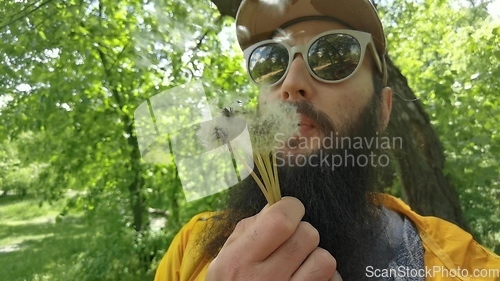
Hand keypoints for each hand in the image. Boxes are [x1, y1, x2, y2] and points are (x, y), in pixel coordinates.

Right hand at [206, 197, 340, 280]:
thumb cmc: (232, 279)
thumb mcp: (228, 254)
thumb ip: (252, 227)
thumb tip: (279, 205)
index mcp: (240, 260)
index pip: (281, 221)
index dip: (290, 207)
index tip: (289, 210)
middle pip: (308, 235)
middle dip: (302, 231)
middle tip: (291, 240)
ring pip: (325, 259)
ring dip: (315, 256)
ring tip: (301, 261)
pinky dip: (325, 277)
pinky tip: (307, 278)